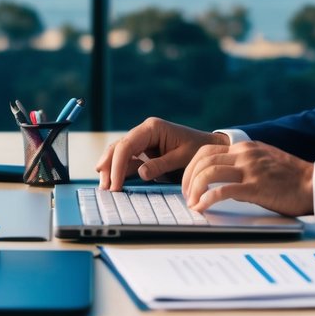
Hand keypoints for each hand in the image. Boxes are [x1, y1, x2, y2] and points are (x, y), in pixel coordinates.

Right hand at [95, 117, 226, 190]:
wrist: (210, 147)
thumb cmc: (198, 149)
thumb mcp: (182, 158)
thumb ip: (162, 165)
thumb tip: (141, 173)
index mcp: (152, 128)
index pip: (127, 145)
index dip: (118, 165)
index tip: (116, 184)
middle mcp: (144, 131)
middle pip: (119, 148)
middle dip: (109, 166)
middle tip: (105, 187)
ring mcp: (143, 141)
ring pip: (119, 153)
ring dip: (111, 168)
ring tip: (105, 187)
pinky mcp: (144, 151)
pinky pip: (128, 159)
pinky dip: (120, 170)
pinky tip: (114, 182)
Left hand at [182, 140, 313, 217]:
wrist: (313, 184)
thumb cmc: (290, 178)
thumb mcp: (264, 161)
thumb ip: (244, 164)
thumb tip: (222, 177)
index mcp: (245, 147)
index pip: (207, 151)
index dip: (191, 168)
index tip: (187, 183)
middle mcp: (245, 154)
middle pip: (203, 160)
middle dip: (188, 179)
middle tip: (186, 196)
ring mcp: (250, 169)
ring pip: (209, 172)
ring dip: (194, 189)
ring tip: (192, 203)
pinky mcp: (256, 186)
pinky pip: (223, 190)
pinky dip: (207, 199)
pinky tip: (203, 207)